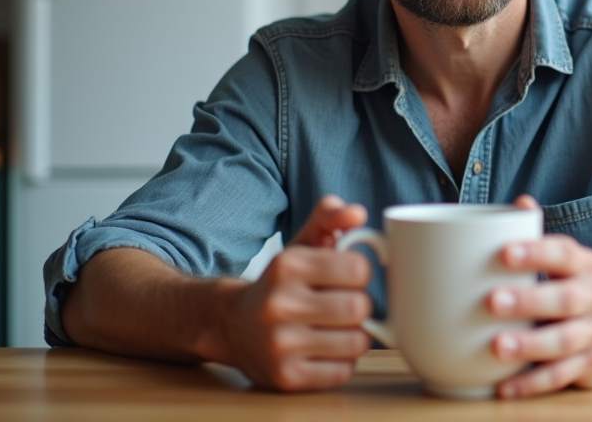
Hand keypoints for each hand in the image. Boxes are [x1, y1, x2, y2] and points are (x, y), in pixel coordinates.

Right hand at [215, 195, 372, 390]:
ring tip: (335, 328)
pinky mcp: (286, 378)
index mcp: (286, 266)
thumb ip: (329, 218)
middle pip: (359, 307)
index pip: (358, 269)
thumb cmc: (280, 283)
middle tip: (343, 304)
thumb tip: (357, 213)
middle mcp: (279, 305)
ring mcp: (280, 345)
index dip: (359, 273)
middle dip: (359, 306)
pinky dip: (342, 362)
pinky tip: (324, 350)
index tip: (347, 277)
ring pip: (357, 342)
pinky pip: (343, 372)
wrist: (231, 324)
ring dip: (355, 336)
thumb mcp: (300, 244)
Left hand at [487, 195, 591, 398]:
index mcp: (584, 266)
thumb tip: (519, 204)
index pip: (563, 254)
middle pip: (564, 299)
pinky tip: (505, 386)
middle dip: (529, 300)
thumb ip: (540, 236)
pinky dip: (533, 383)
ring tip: (497, 347)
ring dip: (530, 345)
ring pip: (564, 341)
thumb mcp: (570, 260)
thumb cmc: (582, 289)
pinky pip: (562, 376)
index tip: (504, 253)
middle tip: (493, 301)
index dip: (535, 253)